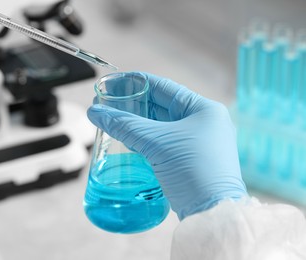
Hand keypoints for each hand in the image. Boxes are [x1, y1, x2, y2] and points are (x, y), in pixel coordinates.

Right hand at [87, 72, 247, 219]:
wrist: (212, 213)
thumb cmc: (194, 172)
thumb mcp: (157, 143)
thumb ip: (125, 125)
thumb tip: (97, 112)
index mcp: (203, 109)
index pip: (163, 87)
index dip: (136, 82)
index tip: (114, 81)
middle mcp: (203, 122)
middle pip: (160, 106)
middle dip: (133, 104)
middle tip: (108, 103)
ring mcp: (197, 142)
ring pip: (160, 126)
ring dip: (137, 123)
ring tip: (112, 119)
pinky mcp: (190, 159)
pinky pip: (162, 142)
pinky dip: (145, 139)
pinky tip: (127, 139)